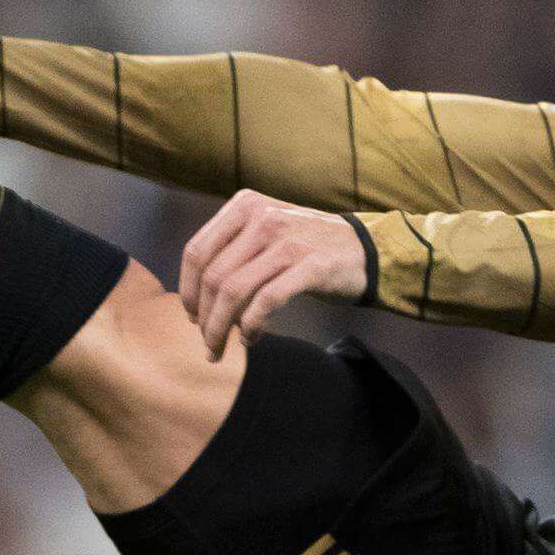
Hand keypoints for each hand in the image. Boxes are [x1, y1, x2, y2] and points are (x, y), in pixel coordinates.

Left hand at [177, 190, 367, 357]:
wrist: (366, 249)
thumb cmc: (307, 246)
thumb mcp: (266, 229)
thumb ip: (232, 248)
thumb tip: (195, 295)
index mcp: (245, 206)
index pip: (196, 252)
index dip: (188, 290)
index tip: (192, 316)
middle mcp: (264, 218)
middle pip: (213, 277)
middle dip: (205, 318)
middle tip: (208, 343)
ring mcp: (288, 241)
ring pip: (234, 291)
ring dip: (222, 328)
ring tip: (222, 348)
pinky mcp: (312, 266)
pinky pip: (267, 302)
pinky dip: (252, 326)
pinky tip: (251, 339)